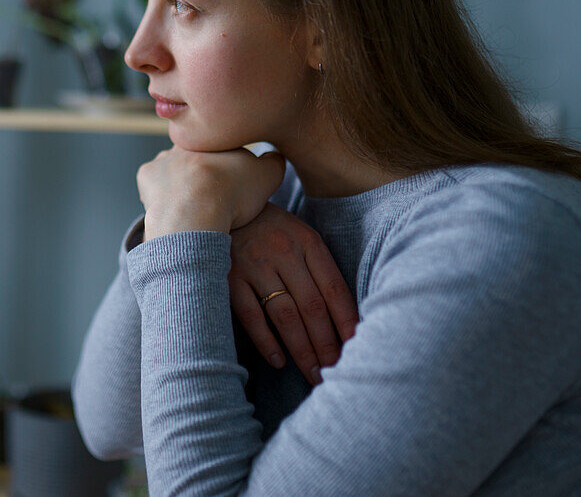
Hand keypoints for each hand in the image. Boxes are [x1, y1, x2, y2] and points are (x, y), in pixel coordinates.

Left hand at [137, 146, 284, 240]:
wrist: (195, 212)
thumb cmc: (233, 193)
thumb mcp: (268, 176)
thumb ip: (273, 162)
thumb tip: (274, 156)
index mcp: (214, 140)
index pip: (222, 149)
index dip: (229, 167)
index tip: (233, 186)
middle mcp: (187, 142)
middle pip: (196, 157)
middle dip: (203, 173)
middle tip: (214, 197)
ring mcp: (163, 158)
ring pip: (172, 168)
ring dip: (180, 183)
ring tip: (193, 207)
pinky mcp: (145, 176)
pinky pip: (151, 183)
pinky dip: (160, 194)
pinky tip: (173, 208)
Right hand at [228, 203, 358, 385]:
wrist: (223, 207)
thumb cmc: (271, 230)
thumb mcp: (301, 237)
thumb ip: (319, 268)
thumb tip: (344, 317)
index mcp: (307, 242)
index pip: (333, 287)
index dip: (346, 319)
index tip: (357, 346)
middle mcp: (283, 252)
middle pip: (311, 306)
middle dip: (326, 343)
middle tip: (336, 370)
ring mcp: (254, 265)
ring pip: (284, 314)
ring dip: (301, 348)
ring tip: (313, 373)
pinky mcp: (228, 277)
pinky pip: (250, 316)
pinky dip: (266, 341)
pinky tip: (279, 361)